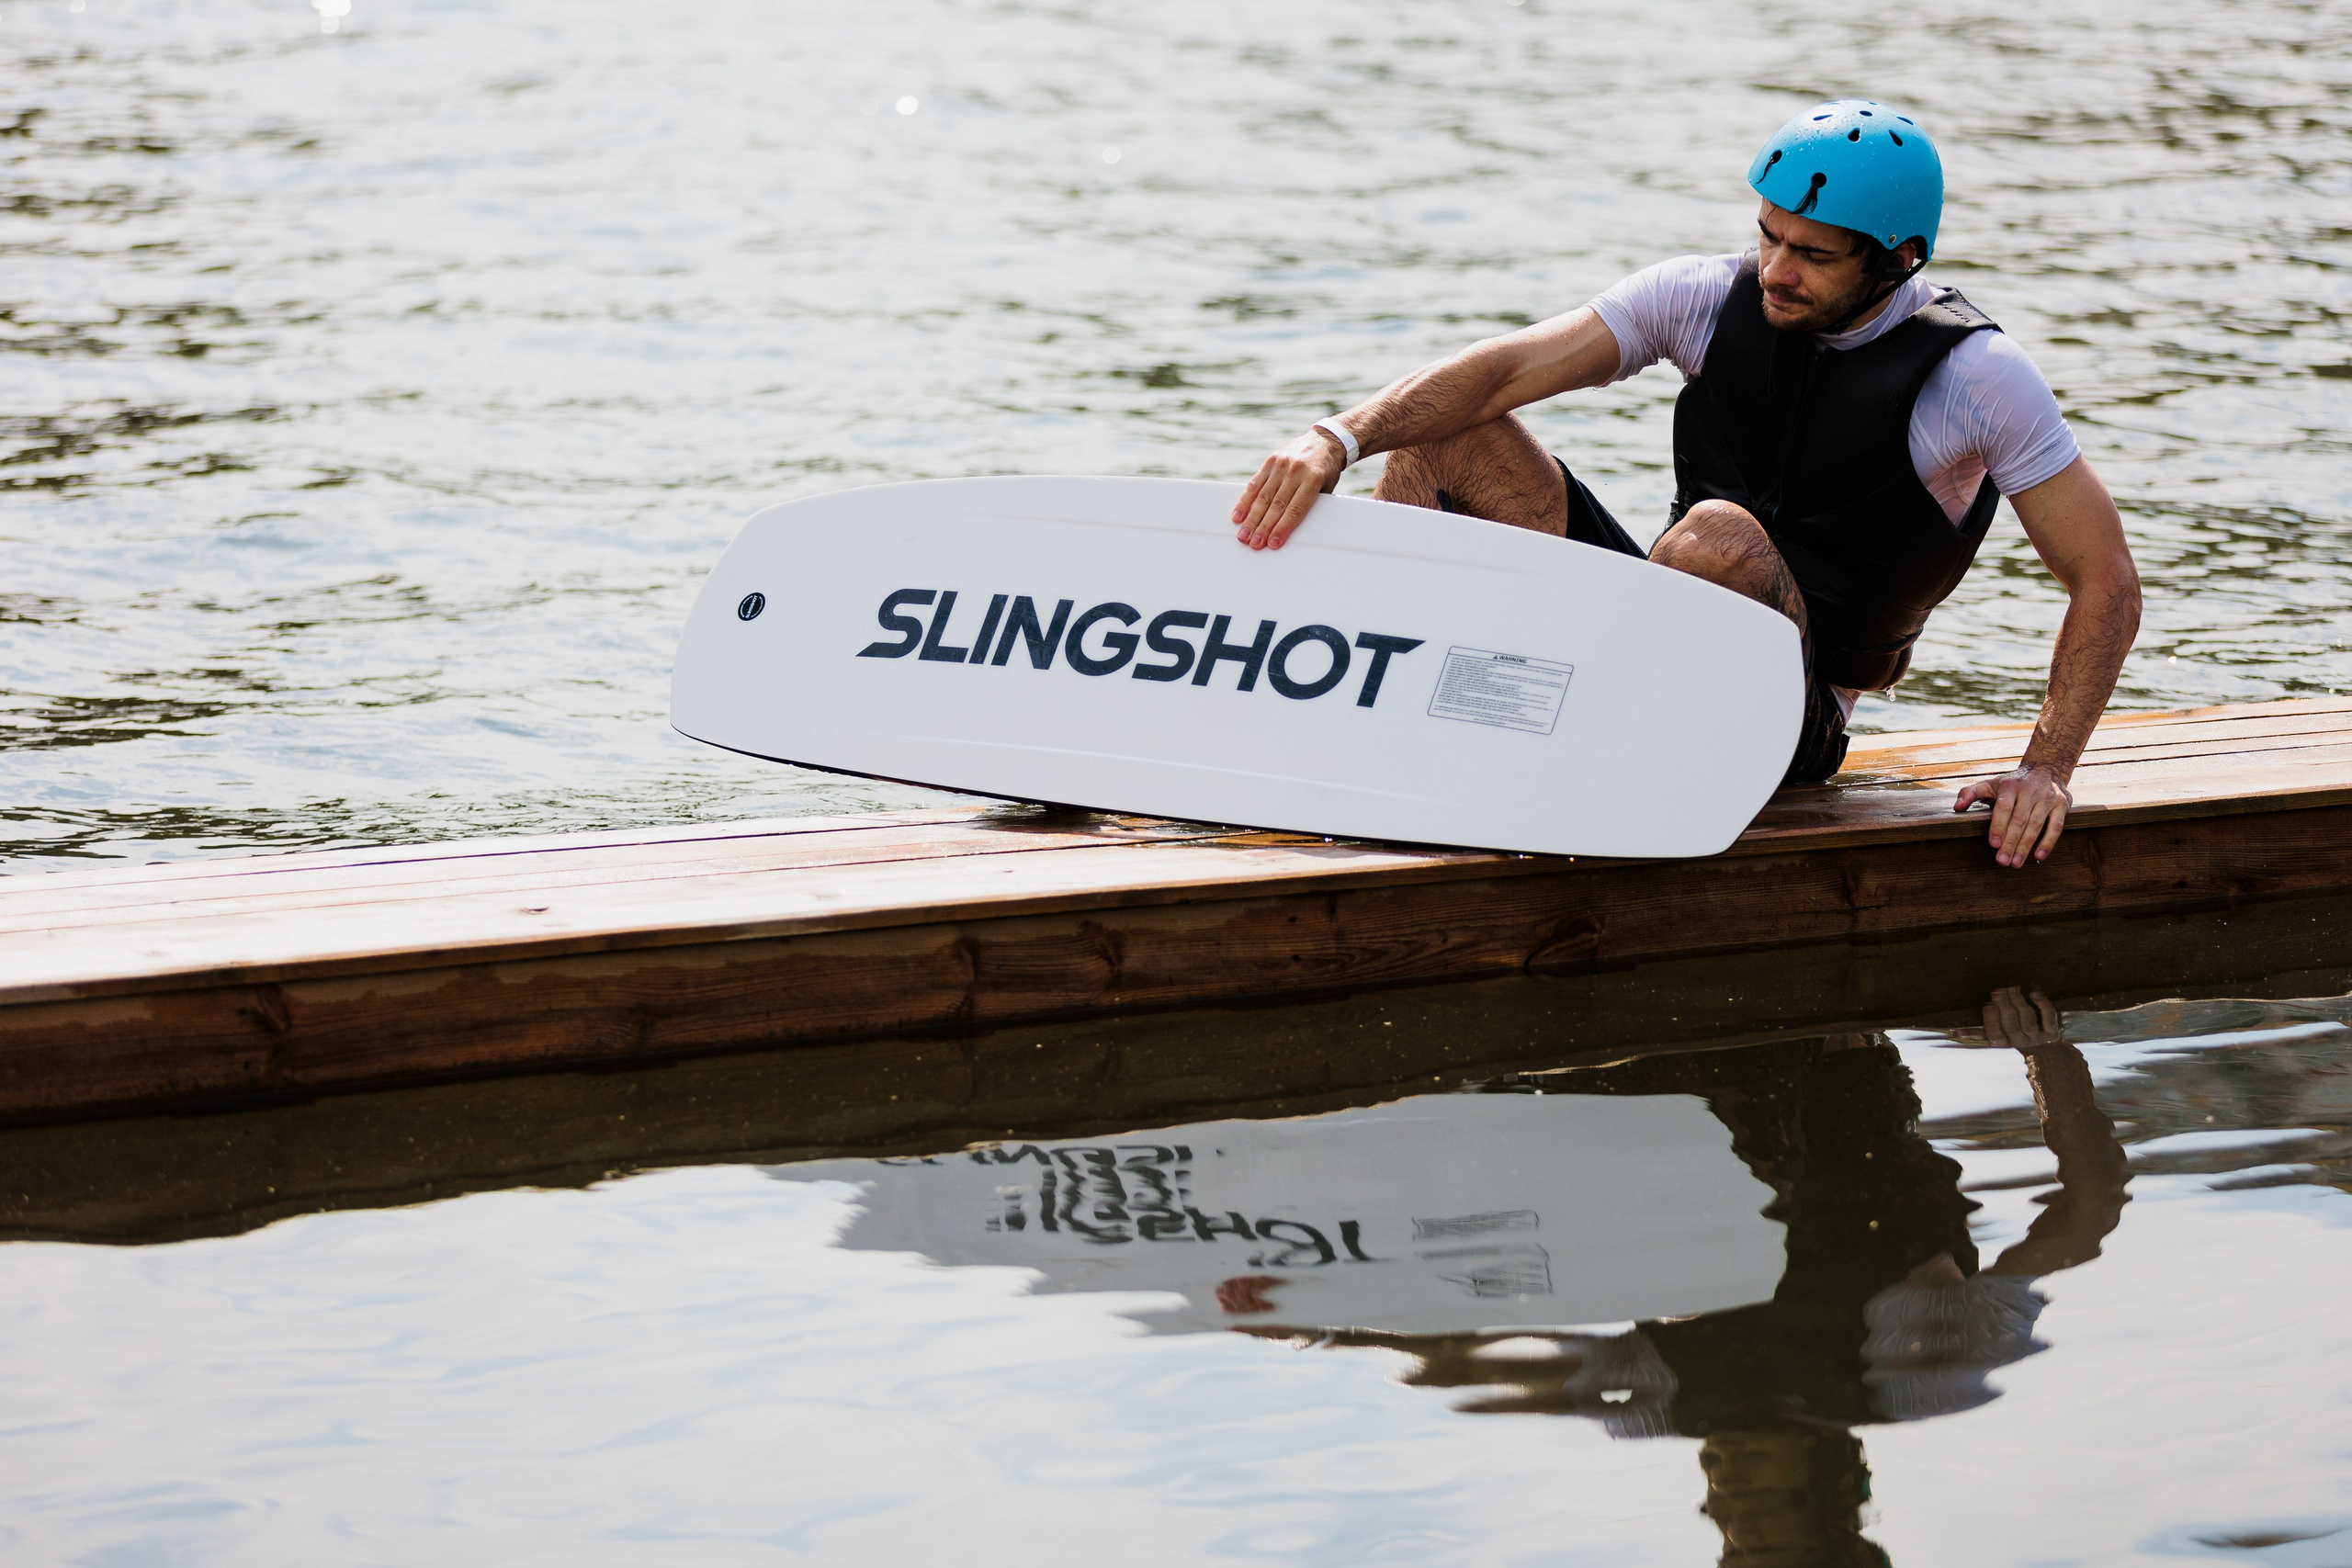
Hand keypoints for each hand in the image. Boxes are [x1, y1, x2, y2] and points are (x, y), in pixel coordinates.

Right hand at [1232, 429, 1345, 550]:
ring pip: (1263, 496)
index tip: (1273, 543)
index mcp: (1313, 479)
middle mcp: (1295, 471)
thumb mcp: (1327, 488)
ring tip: (1244, 535)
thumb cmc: (1327, 471)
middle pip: (1276, 505)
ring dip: (1252, 518)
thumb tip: (1290, 529)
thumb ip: (1310, 505)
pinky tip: (1238, 515)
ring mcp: (1281, 464)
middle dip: (1263, 527)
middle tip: (1254, 544)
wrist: (1325, 441)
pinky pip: (1255, 483)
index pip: (1295, 509)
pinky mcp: (1271, 461)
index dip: (1282, 528)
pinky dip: (1245, 501)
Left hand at [1954, 763, 2069, 867]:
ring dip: (2026, 846)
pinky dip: (2048, 841)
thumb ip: (1971, 793)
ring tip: (2016, 863)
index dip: (1998, 826)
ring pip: (2036, 824)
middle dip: (2011, 842)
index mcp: (2010, 786)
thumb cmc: (2012, 784)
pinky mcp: (2062, 805)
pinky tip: (2039, 856)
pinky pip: (2057, 826)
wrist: (2046, 769)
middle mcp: (2030, 791)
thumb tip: (1957, 807)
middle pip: (2020, 820)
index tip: (1993, 844)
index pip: (2004, 807)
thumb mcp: (1990, 784)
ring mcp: (2047, 798)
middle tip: (2002, 861)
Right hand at [1981, 984, 2063, 1050]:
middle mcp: (2021, 1044)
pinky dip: (2042, 1003)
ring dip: (2018, 1001)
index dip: (1991, 1019)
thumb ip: (1978, 1033)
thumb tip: (1955, 1032)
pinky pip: (2048, 1017)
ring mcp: (2038, 1039)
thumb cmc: (2013, 1039)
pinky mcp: (2052, 1033)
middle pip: (2011, 1025)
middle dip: (2004, 1006)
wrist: (2047, 1055)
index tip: (1987, 1004)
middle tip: (1998, 991)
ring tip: (2012, 988)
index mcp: (2005, 1046)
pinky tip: (2034, 992)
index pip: (1995, 1035)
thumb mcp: (1996, 1038)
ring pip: (2027, 1019)